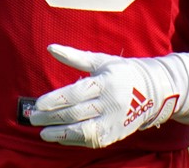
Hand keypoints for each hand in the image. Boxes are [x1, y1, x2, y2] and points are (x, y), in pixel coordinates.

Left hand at [29, 44, 179, 147]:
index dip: (56, 100)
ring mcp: (115, 121)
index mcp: (106, 82)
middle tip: (33, 118)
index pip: (77, 93)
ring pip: (84, 131)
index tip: (39, 104)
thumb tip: (51, 48)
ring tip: (43, 133)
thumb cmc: (122, 72)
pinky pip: (91, 140)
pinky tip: (60, 137)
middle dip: (52, 117)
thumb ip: (75, 57)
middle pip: (76, 113)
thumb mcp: (101, 61)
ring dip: (60, 133)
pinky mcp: (116, 134)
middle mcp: (111, 103)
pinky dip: (74, 140)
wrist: (155, 91)